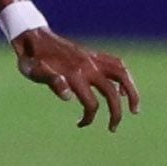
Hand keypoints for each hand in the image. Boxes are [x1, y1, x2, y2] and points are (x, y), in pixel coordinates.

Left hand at [14, 30, 139, 130]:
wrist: (33, 37)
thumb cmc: (31, 59)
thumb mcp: (33, 71)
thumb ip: (51, 81)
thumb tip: (68, 96)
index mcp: (73, 74)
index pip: (91, 103)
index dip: (88, 118)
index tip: (80, 124)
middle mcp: (88, 66)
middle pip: (111, 93)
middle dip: (115, 113)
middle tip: (112, 128)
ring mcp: (92, 59)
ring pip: (122, 75)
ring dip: (132, 92)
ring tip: (135, 109)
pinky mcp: (93, 55)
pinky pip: (116, 64)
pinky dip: (124, 77)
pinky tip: (122, 90)